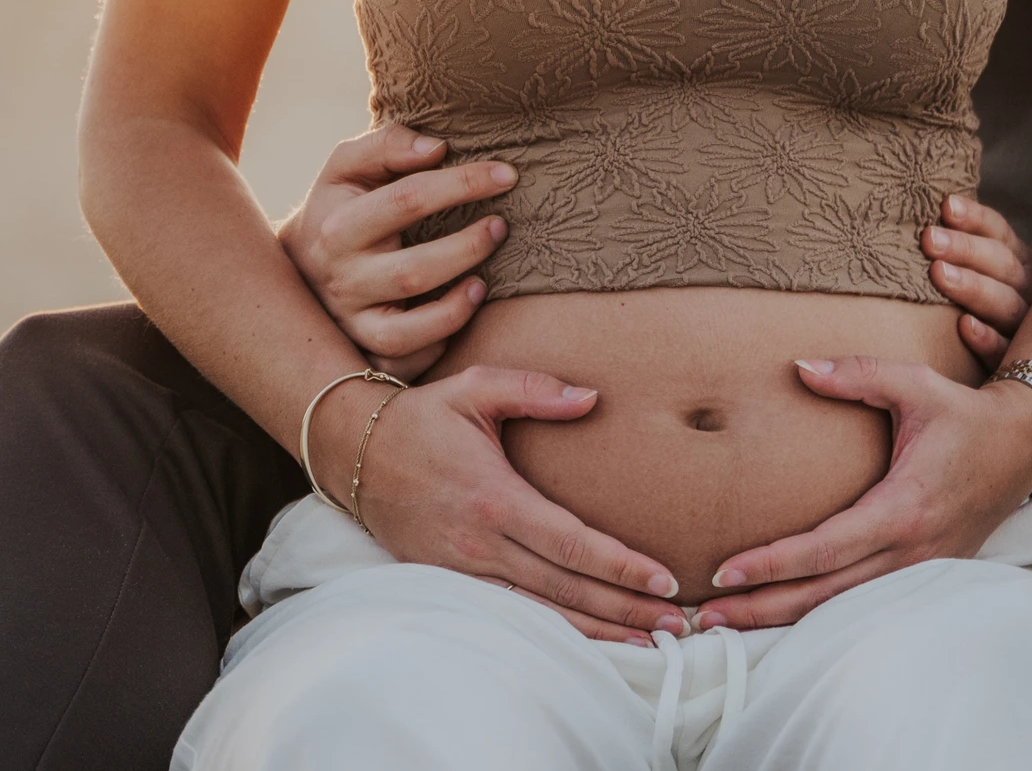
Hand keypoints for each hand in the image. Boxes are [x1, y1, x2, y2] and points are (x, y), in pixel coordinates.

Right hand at [279, 125, 512, 380]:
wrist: (294, 269)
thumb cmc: (340, 206)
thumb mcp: (347, 167)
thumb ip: (387, 145)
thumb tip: (436, 147)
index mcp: (338, 227)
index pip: (408, 200)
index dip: (463, 184)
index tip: (507, 175)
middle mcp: (342, 280)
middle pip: (412, 272)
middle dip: (467, 249)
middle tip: (501, 226)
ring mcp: (351, 323)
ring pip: (405, 333)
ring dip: (454, 310)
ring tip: (483, 282)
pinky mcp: (364, 355)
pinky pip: (403, 365)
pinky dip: (435, 346)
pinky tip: (459, 313)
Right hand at [313, 363, 689, 644]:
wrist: (351, 454)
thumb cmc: (422, 418)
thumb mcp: (475, 387)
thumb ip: (535, 390)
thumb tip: (592, 397)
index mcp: (494, 498)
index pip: (571, 544)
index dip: (621, 567)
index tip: (665, 582)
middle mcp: (480, 544)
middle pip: (566, 590)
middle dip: (626, 610)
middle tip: (680, 624)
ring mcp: (462, 570)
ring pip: (541, 614)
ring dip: (598, 632)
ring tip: (650, 643)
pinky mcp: (449, 583)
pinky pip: (511, 615)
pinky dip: (554, 632)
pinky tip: (591, 641)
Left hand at [693, 356, 1031, 630]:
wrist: (1023, 446)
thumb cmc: (964, 414)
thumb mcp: (915, 384)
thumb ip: (857, 374)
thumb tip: (800, 368)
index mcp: (903, 508)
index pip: (824, 549)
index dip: (771, 564)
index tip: (723, 572)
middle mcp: (911, 551)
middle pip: (824, 595)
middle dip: (761, 608)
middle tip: (706, 617)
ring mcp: (920, 570)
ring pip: (842, 609)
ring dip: (783, 620)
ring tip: (728, 625)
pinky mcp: (923, 575)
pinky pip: (862, 605)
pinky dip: (819, 615)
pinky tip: (780, 617)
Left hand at [920, 194, 1031, 368]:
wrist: (1013, 377)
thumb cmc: (972, 315)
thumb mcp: (972, 278)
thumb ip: (952, 252)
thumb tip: (921, 214)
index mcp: (1016, 265)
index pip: (999, 234)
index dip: (975, 219)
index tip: (945, 205)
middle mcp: (1026, 293)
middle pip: (1003, 265)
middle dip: (966, 249)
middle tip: (929, 239)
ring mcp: (1026, 330)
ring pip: (1007, 305)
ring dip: (974, 287)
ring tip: (939, 273)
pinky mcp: (1017, 368)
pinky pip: (1005, 353)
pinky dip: (987, 338)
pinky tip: (964, 326)